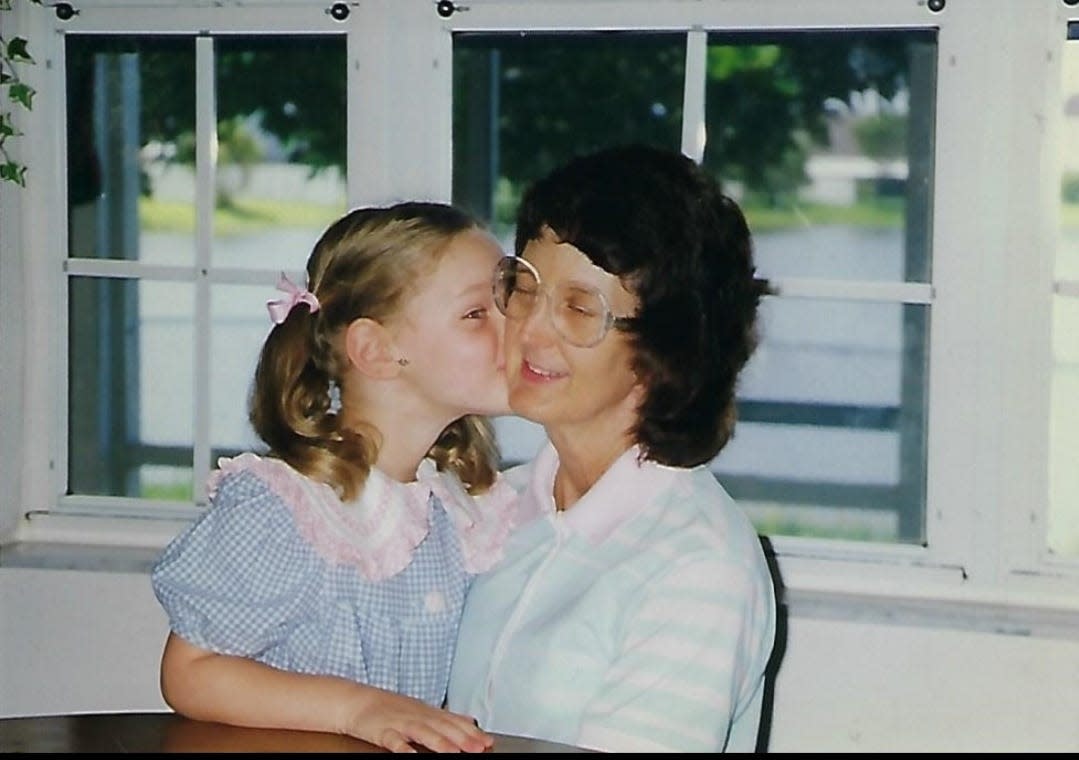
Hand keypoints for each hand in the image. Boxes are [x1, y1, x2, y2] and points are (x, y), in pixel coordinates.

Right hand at [343, 688, 492, 752]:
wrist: (358, 701)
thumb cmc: (391, 708)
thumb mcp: (422, 710)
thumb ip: (446, 718)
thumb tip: (471, 722)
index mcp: (428, 712)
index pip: (454, 722)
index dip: (471, 732)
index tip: (488, 742)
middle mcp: (418, 716)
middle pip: (443, 727)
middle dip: (462, 739)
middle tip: (478, 748)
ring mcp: (400, 723)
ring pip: (423, 732)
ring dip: (440, 743)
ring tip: (454, 754)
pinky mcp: (383, 731)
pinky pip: (394, 741)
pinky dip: (403, 748)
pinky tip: (411, 756)